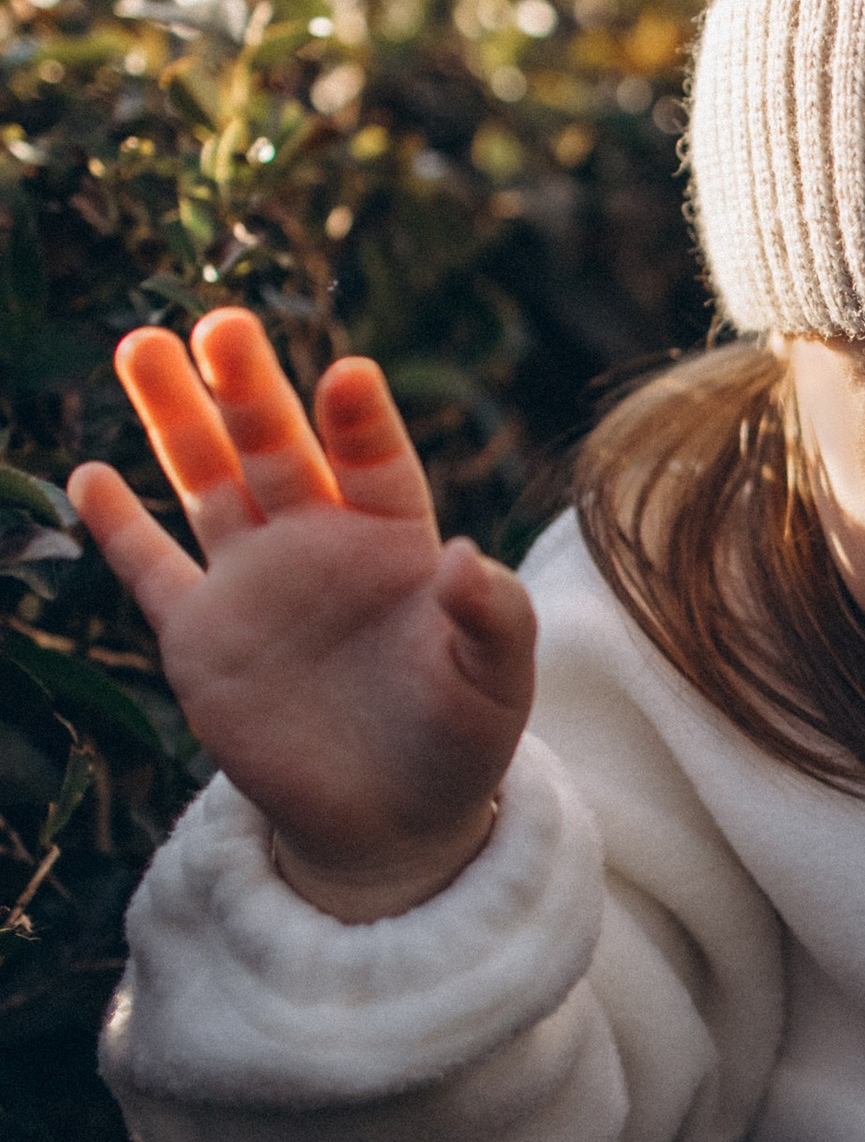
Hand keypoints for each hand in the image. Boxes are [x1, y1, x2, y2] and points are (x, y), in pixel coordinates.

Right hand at [66, 313, 534, 921]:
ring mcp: (254, 582)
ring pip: (208, 480)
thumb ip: (493, 618)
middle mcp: (318, 541)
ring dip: (176, 418)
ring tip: (143, 345)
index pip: (374, 460)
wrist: (393, 818)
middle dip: (248, 387)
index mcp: (396, 538)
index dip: (359, 421)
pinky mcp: (201, 635)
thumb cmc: (458, 739)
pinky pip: (153, 568)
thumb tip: (470, 557)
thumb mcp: (496, 684)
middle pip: (276, 445)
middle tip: (222, 324)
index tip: (346, 376)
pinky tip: (91, 474)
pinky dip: (119, 525)